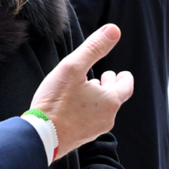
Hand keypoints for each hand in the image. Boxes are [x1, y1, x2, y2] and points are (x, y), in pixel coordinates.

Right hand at [29, 25, 133, 156]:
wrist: (41, 136)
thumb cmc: (56, 101)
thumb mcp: (73, 67)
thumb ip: (94, 48)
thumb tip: (114, 30)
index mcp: (110, 100)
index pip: (127, 86)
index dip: (123, 77)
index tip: (117, 73)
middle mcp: (107, 118)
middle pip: (114, 98)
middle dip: (107, 86)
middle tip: (98, 78)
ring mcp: (95, 130)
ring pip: (102, 110)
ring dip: (95, 99)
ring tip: (81, 91)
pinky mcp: (82, 139)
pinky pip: (90, 121)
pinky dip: (85, 111)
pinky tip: (71, 107)